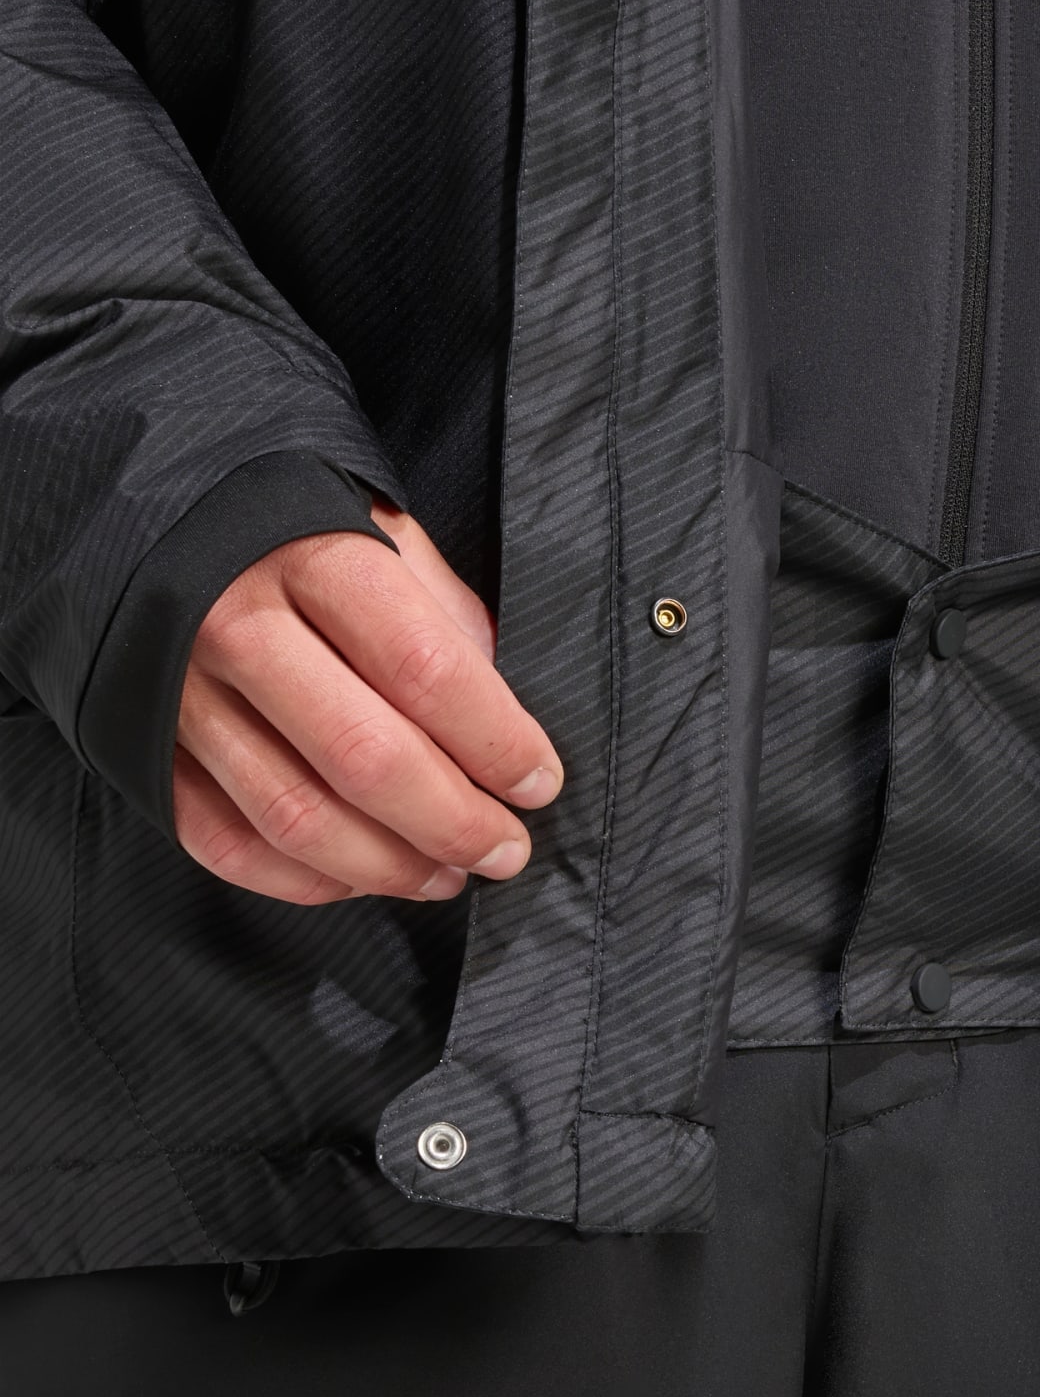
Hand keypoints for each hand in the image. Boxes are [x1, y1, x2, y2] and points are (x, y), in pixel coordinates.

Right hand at [173, 502, 562, 905]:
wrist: (150, 516)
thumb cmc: (297, 528)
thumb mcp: (387, 532)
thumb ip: (447, 617)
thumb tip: (503, 717)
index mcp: (315, 557)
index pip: (426, 669)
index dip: (497, 741)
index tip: (539, 782)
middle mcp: (236, 625)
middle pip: (364, 757)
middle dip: (453, 823)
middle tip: (506, 851)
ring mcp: (178, 693)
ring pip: (296, 816)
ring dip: (388, 866)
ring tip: (448, 876)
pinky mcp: (142, 748)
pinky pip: (225, 842)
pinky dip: (304, 879)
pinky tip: (363, 878)